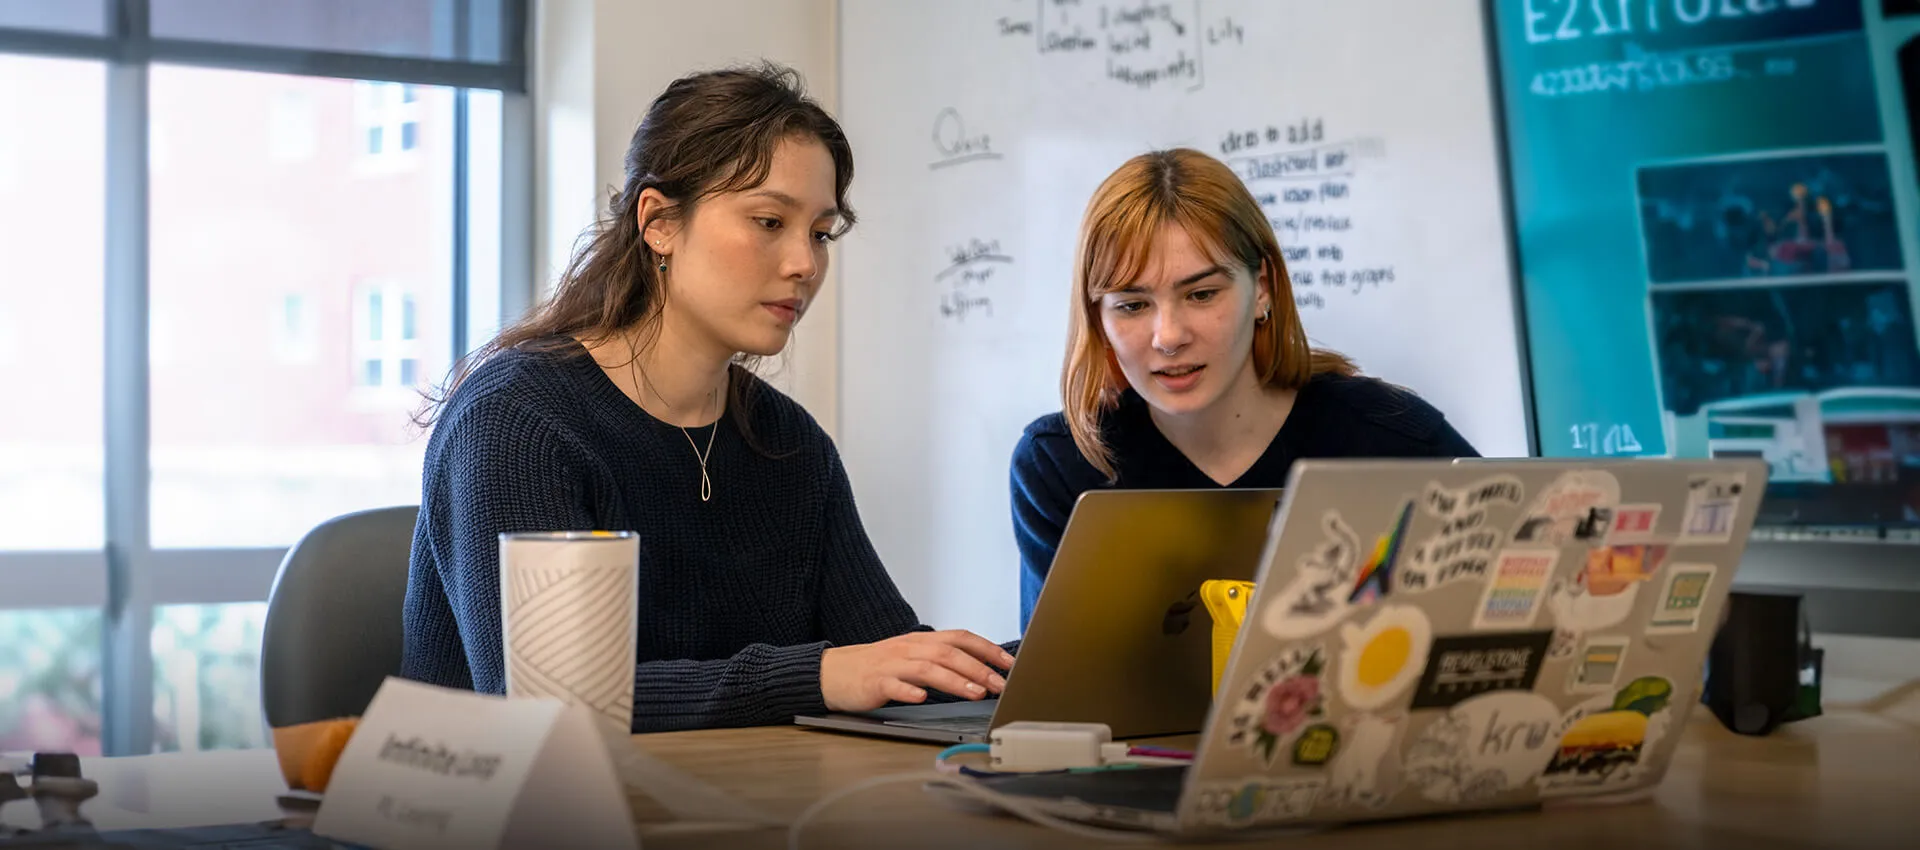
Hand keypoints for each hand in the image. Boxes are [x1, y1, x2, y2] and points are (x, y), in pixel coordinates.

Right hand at [820, 630, 1014, 712]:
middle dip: (979, 668)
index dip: (987, 648)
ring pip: (928, 668)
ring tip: (975, 693)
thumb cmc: (877, 667)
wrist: (834, 672)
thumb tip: (978, 672)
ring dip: (954, 680)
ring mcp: (892, 664)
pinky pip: (894, 685)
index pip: (961, 638)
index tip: (1009, 663)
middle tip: (1000, 684)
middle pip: (949, 653)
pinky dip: (909, 691)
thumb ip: (940, 661)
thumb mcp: (912, 657)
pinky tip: (921, 698)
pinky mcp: (875, 681)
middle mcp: (909, 648)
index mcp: (921, 641)